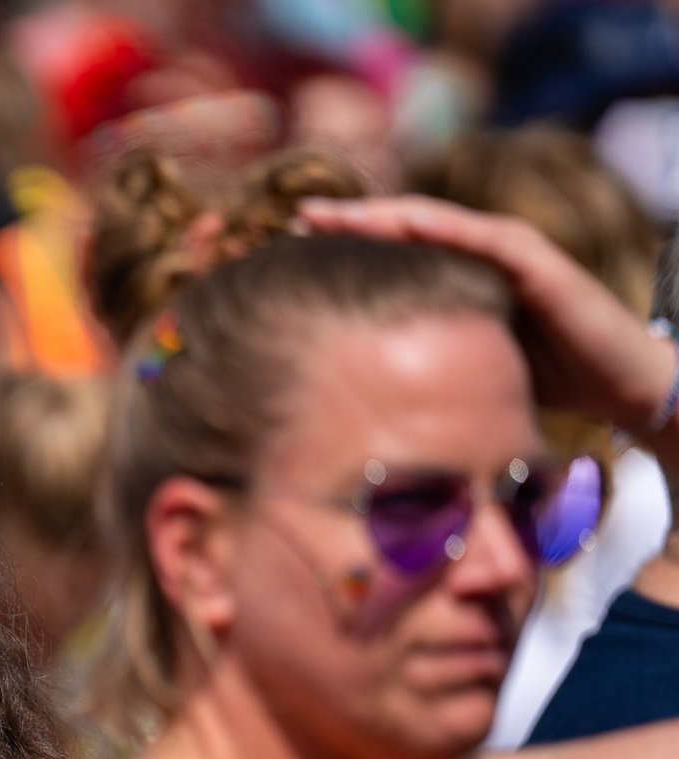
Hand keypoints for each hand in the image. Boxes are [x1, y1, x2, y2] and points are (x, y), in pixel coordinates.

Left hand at [298, 195, 673, 430]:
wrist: (617, 387)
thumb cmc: (539, 383)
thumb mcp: (458, 368)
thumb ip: (416, 363)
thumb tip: (348, 393)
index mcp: (458, 277)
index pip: (392, 252)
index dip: (345, 246)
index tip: (290, 249)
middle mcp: (480, 254)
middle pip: (404, 229)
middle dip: (351, 222)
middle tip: (296, 220)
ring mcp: (510, 252)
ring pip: (436, 222)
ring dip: (384, 215)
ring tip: (335, 215)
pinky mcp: (538, 261)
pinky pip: (484, 236)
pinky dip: (443, 227)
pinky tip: (403, 222)